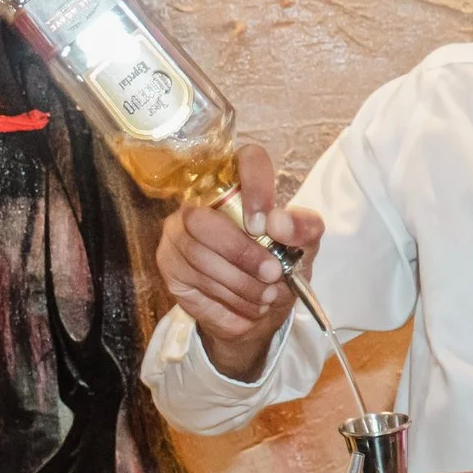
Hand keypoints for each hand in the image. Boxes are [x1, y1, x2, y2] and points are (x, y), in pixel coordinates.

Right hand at [155, 143, 323, 380]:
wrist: (259, 312)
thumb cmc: (279, 269)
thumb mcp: (303, 251)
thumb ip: (304, 229)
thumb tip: (279, 221)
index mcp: (243, 184)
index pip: (247, 160)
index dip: (256, 188)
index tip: (264, 226)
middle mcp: (203, 199)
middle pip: (203, 219)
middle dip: (242, 252)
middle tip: (272, 274)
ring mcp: (179, 230)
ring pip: (199, 255)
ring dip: (239, 282)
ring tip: (265, 296)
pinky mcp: (168, 261)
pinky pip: (193, 278)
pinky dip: (227, 295)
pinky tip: (246, 302)